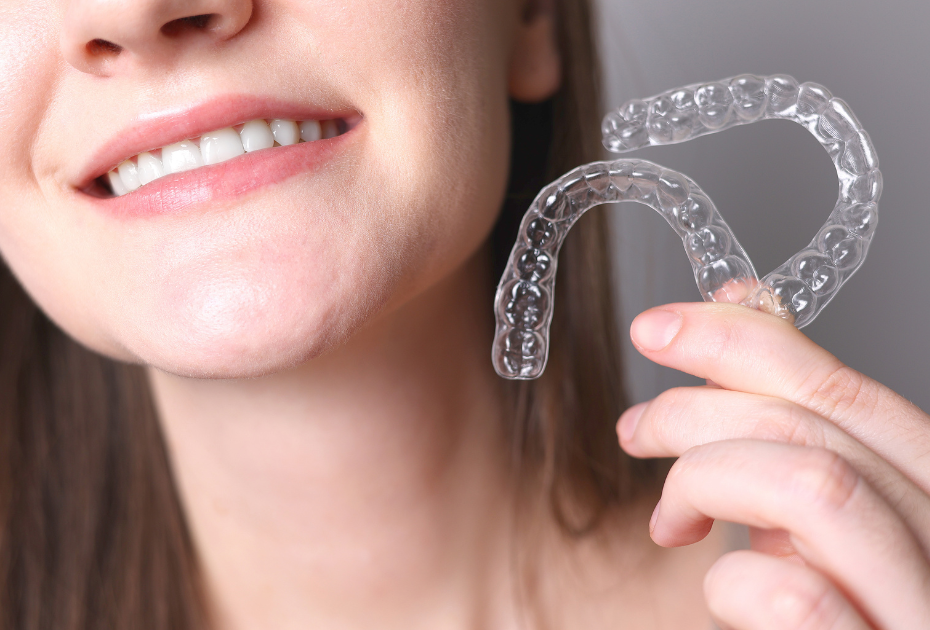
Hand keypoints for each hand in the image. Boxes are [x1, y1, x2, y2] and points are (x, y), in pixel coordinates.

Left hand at [616, 303, 929, 628]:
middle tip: (636, 429)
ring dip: (707, 479)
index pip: (845, 388)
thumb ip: (794, 420)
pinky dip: (728, 579)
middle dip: (698, 408)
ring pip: (815, 486)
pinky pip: (793, 596)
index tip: (660, 326)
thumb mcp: (818, 510)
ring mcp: (919, 612)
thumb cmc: (834, 616)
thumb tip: (744, 305)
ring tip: (670, 515)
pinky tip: (720, 593)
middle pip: (823, 426)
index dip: (742, 340)